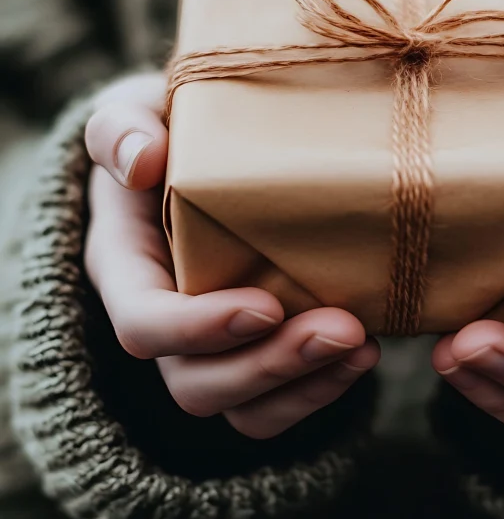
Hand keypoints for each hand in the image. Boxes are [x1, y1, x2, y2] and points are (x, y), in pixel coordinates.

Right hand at [84, 73, 379, 438]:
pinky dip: (320, 390)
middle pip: (197, 382)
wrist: (202, 152)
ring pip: (241, 406)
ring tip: (365, 348)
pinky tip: (366, 354)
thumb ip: (123, 128)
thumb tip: (140, 159)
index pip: (145, 323)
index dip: (199, 330)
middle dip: (270, 367)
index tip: (265, 307)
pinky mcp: (252, 347)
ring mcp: (209, 343)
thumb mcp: (135, 112)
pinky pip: (275, 402)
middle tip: (344, 330)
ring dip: (305, 386)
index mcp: (127, 266)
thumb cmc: (168, 130)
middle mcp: (164, 317)